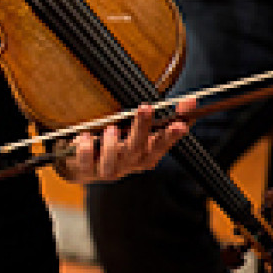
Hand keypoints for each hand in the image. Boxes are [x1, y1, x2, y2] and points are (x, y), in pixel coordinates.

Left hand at [57, 99, 188, 183]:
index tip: (181, 120)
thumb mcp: (137, 129)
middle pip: (139, 150)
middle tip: (145, 107)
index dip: (173, 133)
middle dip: (143, 128)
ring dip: (113, 144)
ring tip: (111, 128)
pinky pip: (86, 163)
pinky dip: (85, 149)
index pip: (163, 144)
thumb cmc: (115, 142)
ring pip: (114, 162)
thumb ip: (157, 117)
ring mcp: (107, 170)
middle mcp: (129, 165)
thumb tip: (190, 101)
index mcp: (145, 155)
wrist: (82, 165)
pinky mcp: (85, 171)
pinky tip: (84, 136)